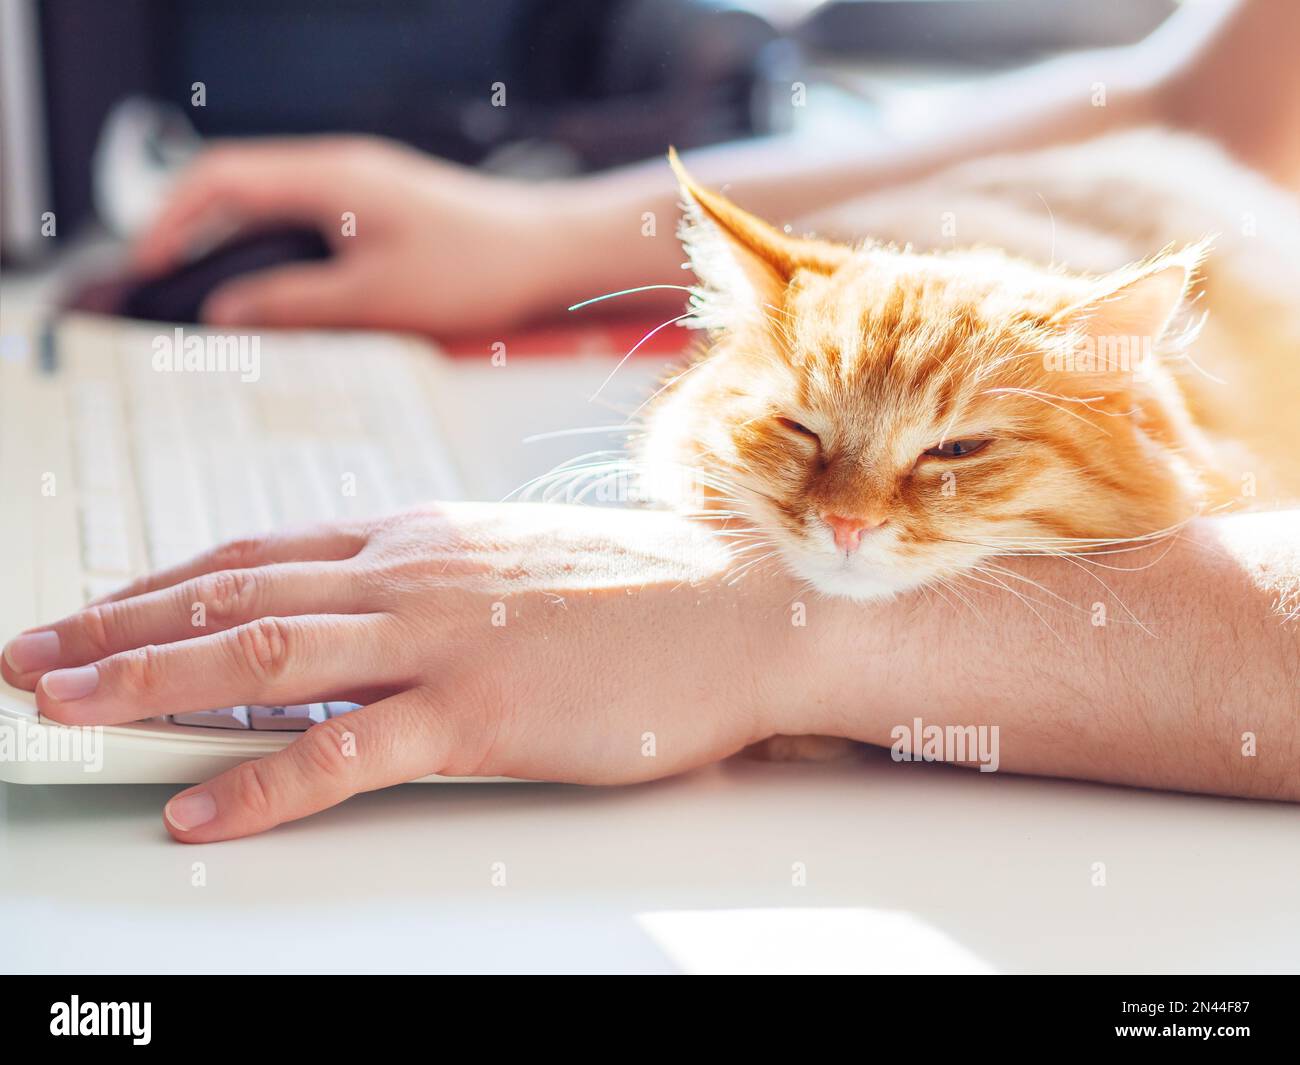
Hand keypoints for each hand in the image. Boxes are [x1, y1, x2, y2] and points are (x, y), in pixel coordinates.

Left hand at [1, 504, 800, 840]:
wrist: (741, 608)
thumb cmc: (643, 590)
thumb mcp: (518, 563)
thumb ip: (433, 579)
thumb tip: (366, 608)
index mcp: (423, 538)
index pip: (261, 550)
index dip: (166, 580)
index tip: (101, 606)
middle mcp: (414, 575)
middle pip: (237, 593)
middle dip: (119, 627)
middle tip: (33, 655)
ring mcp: (444, 640)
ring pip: (266, 653)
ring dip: (151, 682)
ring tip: (65, 708)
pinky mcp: (483, 712)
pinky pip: (348, 752)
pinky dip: (264, 784)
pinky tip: (200, 811)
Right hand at [131, 137, 568, 334]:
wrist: (551, 252)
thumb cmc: (476, 269)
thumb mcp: (373, 299)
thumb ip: (292, 304)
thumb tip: (223, 313)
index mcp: (329, 178)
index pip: (220, 177)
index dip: (171, 219)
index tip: (148, 266)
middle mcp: (341, 170)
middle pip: (240, 186)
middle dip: (194, 231)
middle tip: (168, 287)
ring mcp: (364, 186)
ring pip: (276, 206)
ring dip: (239, 244)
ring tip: (216, 296)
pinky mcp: (385, 209)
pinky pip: (311, 222)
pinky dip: (281, 251)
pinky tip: (283, 292)